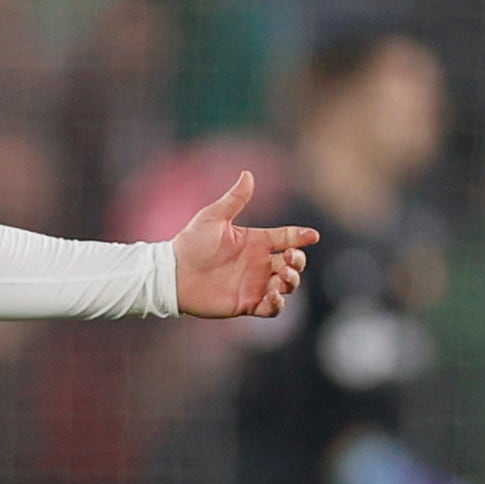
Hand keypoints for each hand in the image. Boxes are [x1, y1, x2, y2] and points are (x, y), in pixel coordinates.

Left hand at [169, 172, 315, 319]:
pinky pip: (271, 309)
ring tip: (282, 275)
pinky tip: (273, 295)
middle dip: (298, 261)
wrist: (172, 274)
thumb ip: (234, 199)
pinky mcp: (246, 304)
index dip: (301, 236)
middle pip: (292, 263)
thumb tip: (247, 174)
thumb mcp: (213, 217)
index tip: (312, 236)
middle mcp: (258, 263)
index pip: (286, 237)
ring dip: (291, 281)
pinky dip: (278, 304)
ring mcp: (254, 284)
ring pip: (287, 285)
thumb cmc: (191, 243)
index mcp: (255, 241)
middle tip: (289, 258)